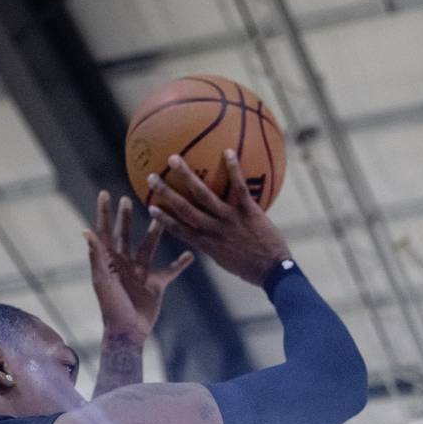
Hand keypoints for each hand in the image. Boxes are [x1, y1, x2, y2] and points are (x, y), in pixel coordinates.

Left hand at [84, 190, 193, 339]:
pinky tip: (190, 254)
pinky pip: (170, 271)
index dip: (104, 214)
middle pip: (126, 235)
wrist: (127, 331)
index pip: (105, 232)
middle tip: (128, 199)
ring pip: (149, 247)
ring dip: (155, 233)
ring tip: (162, 217)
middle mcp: (125, 263)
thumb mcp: (101, 280)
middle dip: (126, 218)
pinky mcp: (156, 284)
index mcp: (109, 261)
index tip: (105, 194)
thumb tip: (86, 231)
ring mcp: (141, 272)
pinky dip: (180, 264)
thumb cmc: (110, 306)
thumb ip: (96, 255)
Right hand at [146, 151, 290, 286]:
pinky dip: (233, 169)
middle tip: (151, 177)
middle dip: (166, 193)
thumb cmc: (252, 267)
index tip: (150, 206)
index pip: (178, 229)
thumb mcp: (226, 260)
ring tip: (173, 158)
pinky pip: (238, 187)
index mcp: (206, 243)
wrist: (273, 272)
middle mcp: (212, 230)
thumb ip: (215, 245)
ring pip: (203, 195)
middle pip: (183, 208)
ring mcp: (229, 219)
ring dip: (186, 176)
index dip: (164, 218)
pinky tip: (228, 151)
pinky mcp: (247, 212)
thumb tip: (209, 235)